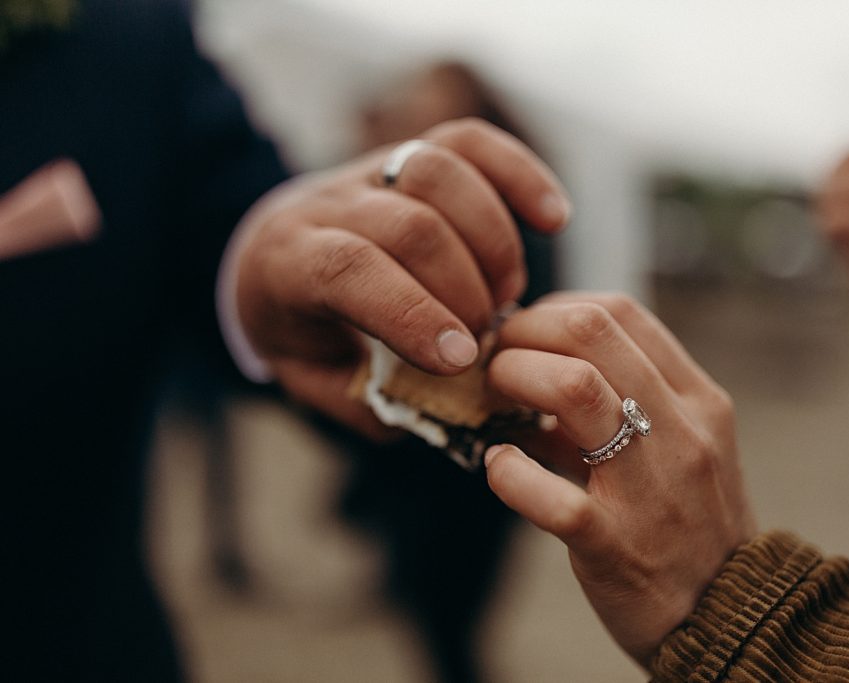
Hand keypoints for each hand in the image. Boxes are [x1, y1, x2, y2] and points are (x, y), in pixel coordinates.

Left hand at [233, 118, 570, 437]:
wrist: (273, 257)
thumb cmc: (300, 328)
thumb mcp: (314, 381)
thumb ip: (369, 401)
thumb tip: (443, 402)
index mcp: (288, 263)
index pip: (349, 270)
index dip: (413, 313)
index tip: (462, 358)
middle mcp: (325, 204)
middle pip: (409, 226)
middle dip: (464, 290)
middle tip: (484, 338)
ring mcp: (370, 170)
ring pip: (439, 173)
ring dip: (491, 243)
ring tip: (505, 294)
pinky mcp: (415, 152)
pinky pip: (472, 143)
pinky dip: (521, 176)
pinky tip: (554, 220)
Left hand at [483, 293, 755, 667]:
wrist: (730, 615)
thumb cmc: (689, 522)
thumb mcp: (677, 447)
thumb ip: (620, 404)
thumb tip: (534, 369)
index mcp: (697, 400)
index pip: (619, 312)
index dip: (555, 309)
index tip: (526, 331)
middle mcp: (682, 431)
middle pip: (590, 332)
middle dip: (524, 332)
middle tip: (496, 357)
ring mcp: (651, 487)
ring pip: (574, 388)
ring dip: (514, 377)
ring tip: (492, 397)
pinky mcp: (616, 544)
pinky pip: (552, 496)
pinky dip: (509, 472)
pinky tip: (499, 467)